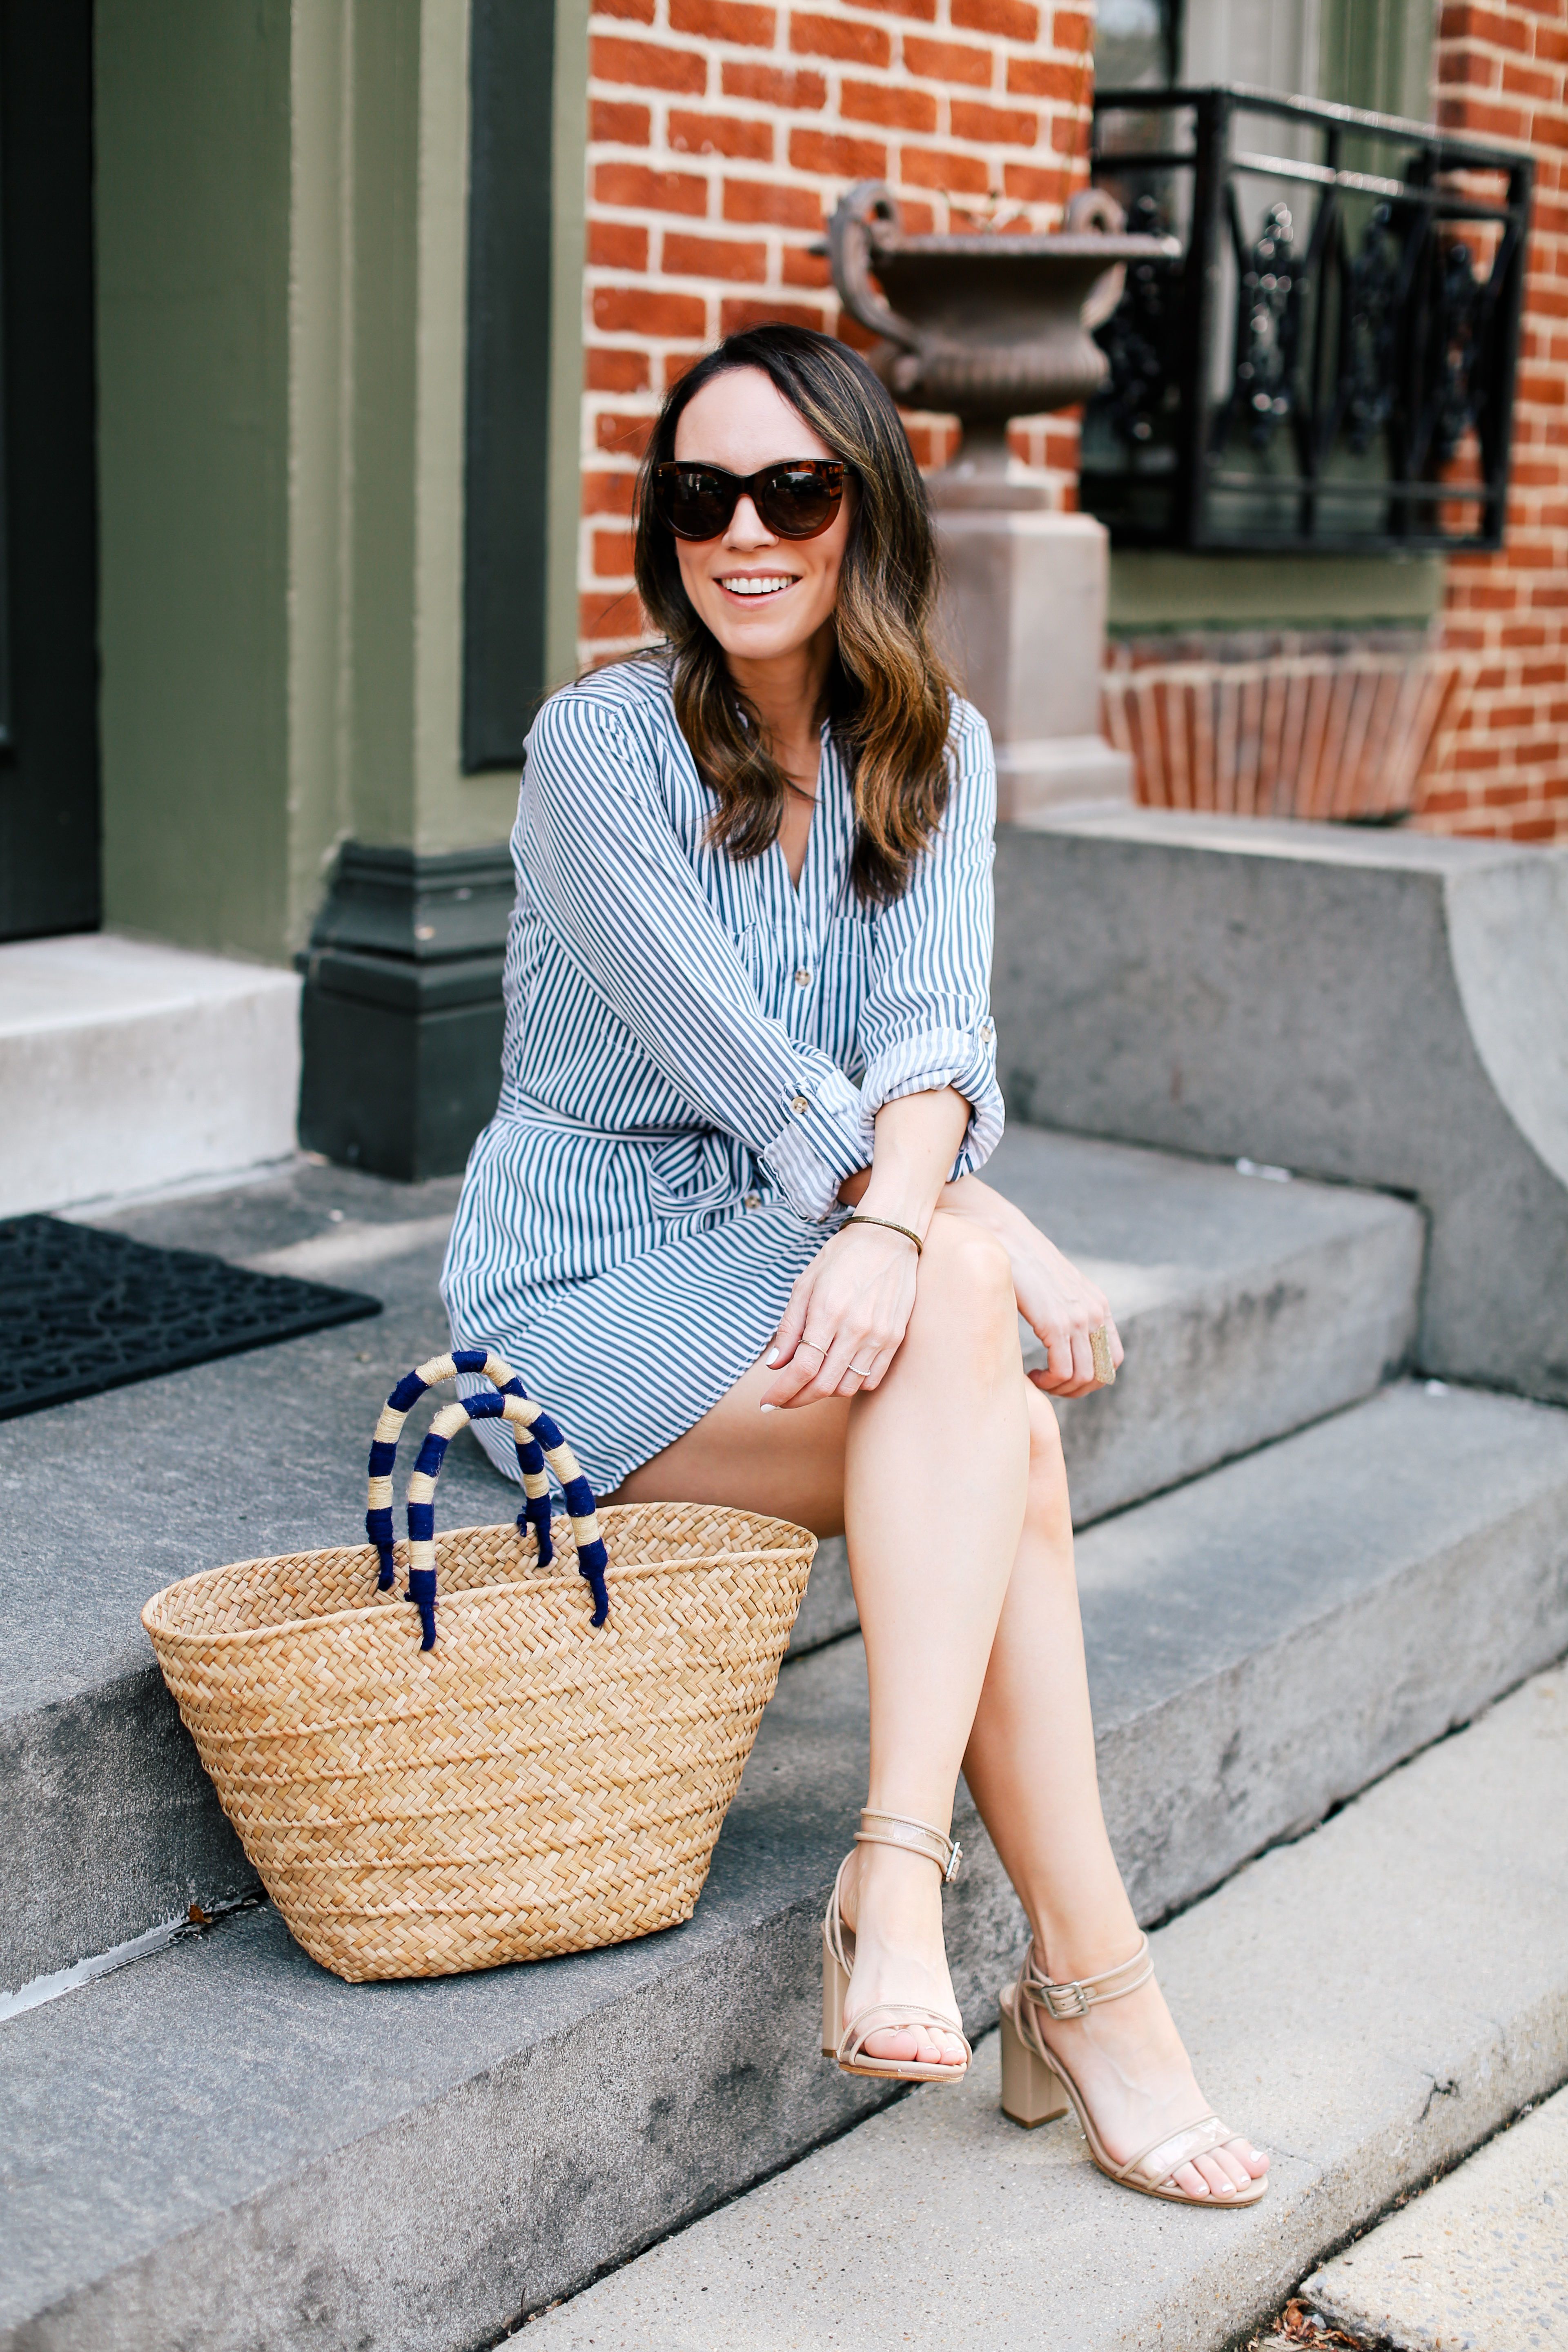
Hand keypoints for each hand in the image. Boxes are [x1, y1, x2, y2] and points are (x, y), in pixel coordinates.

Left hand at [761, 1220, 920, 1406]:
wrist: (888, 1238)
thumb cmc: (842, 1258)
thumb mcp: (805, 1285)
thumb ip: (789, 1327)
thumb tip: (776, 1365)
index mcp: (828, 1311)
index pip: (802, 1369)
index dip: (782, 1393)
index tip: (767, 1402)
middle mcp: (856, 1328)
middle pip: (824, 1385)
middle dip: (797, 1400)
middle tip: (782, 1401)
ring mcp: (880, 1336)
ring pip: (848, 1387)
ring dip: (824, 1393)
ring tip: (809, 1382)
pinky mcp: (895, 1338)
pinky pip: (872, 1379)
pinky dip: (851, 1384)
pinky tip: (837, 1374)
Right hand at [1011, 1226, 1122, 1398]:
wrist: (1004, 1237)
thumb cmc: (1022, 1264)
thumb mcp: (1056, 1289)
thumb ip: (1066, 1311)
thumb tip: (1060, 1342)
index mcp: (1098, 1305)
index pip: (1114, 1358)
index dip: (1092, 1378)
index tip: (1064, 1378)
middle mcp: (1095, 1312)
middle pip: (1103, 1373)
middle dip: (1077, 1390)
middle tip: (1050, 1385)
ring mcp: (1077, 1318)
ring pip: (1083, 1376)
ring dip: (1060, 1389)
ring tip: (1039, 1380)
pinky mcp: (1055, 1323)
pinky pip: (1062, 1371)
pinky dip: (1047, 1382)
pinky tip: (1031, 1375)